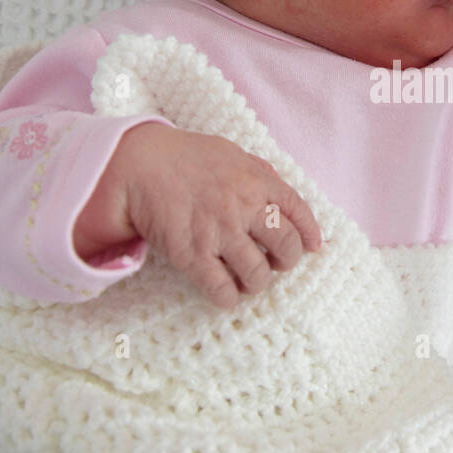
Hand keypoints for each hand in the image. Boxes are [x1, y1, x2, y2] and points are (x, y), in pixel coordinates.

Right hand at [73, 121, 321, 307]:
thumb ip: (260, 173)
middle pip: (287, 248)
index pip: (299, 211)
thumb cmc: (186, 157)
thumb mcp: (232, 154)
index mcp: (258, 180)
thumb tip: (283, 197)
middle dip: (287, 261)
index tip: (313, 246)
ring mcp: (219, 233)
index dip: (310, 234)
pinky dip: (229, 298)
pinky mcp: (192, 256)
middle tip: (275, 263)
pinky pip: (222, 291)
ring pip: (258, 275)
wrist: (139, 164)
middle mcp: (244, 207)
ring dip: (257, 282)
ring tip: (247, 279)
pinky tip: (225, 292)